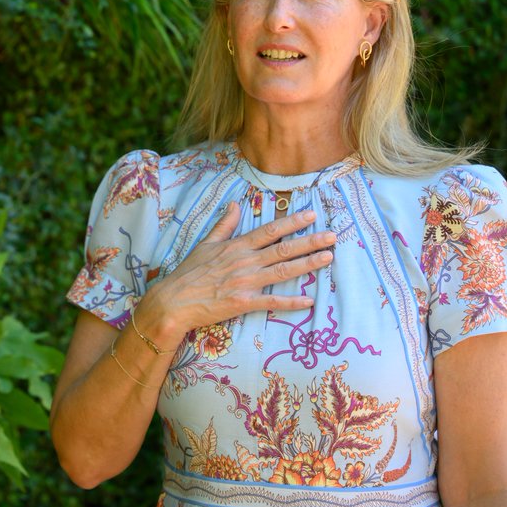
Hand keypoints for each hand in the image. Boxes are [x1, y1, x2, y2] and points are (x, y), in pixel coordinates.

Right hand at [138, 203, 334, 345]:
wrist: (174, 300)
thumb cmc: (189, 273)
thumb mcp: (205, 244)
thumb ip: (223, 225)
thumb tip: (234, 204)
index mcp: (236, 246)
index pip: (270, 230)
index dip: (292, 222)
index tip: (311, 215)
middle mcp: (245, 261)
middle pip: (283, 249)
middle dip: (310, 241)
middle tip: (333, 236)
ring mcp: (245, 282)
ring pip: (283, 271)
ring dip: (308, 264)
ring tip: (328, 258)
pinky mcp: (243, 303)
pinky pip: (272, 302)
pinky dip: (292, 303)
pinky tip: (310, 301)